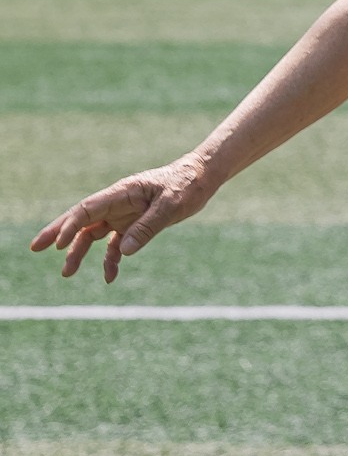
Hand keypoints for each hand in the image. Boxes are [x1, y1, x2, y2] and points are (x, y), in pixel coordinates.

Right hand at [29, 155, 215, 282]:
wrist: (202, 178)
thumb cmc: (187, 185)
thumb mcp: (170, 206)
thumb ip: (147, 227)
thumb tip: (123, 252)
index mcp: (122, 193)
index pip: (88, 209)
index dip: (70, 225)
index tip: (58, 244)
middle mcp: (117, 204)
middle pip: (81, 220)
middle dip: (58, 233)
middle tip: (36, 247)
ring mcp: (123, 215)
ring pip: (93, 235)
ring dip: (79, 253)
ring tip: (67, 273)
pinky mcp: (133, 225)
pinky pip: (115, 245)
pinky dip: (111, 260)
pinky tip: (110, 276)